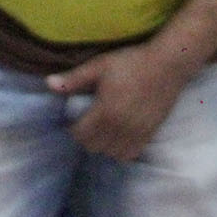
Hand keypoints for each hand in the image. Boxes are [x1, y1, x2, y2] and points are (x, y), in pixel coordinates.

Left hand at [47, 43, 196, 161]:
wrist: (168, 65)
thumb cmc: (132, 62)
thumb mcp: (100, 66)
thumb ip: (74, 79)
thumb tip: (48, 84)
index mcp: (105, 111)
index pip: (80, 134)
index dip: (74, 129)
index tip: (77, 120)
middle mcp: (120, 127)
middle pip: (94, 147)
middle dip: (87, 138)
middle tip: (89, 125)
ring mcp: (135, 133)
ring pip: (110, 153)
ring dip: (104, 145)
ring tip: (104, 131)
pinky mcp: (148, 135)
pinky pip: (129, 155)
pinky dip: (120, 150)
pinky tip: (119, 137)